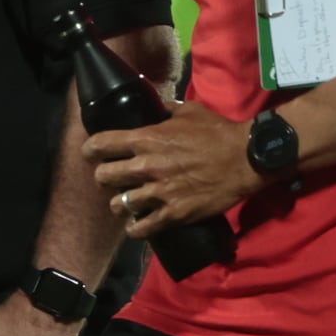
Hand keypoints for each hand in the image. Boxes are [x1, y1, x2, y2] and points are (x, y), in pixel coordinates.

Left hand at [84, 102, 259, 240]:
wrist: (246, 159)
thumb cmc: (217, 132)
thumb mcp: (188, 111)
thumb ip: (165, 110)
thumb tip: (154, 107)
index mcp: (147, 139)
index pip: (102, 144)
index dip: (90, 150)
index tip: (90, 153)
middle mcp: (147, 166)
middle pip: (104, 176)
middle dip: (103, 177)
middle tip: (111, 179)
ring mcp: (159, 192)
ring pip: (119, 204)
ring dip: (120, 204)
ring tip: (126, 203)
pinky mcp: (173, 213)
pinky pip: (142, 227)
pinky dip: (135, 228)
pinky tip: (136, 226)